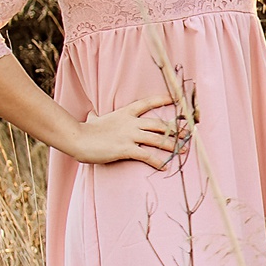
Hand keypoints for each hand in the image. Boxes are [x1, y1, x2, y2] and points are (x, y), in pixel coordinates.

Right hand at [66, 93, 182, 167]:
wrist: (76, 139)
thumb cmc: (84, 131)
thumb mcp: (93, 120)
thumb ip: (96, 116)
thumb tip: (92, 114)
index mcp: (125, 113)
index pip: (147, 103)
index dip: (163, 99)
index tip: (177, 98)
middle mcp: (131, 123)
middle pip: (159, 123)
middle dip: (175, 128)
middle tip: (188, 132)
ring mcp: (129, 135)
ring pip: (158, 139)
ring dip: (173, 145)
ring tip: (184, 150)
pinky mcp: (126, 149)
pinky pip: (147, 156)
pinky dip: (158, 162)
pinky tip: (165, 167)